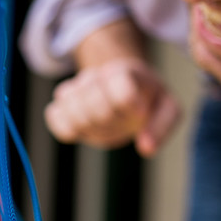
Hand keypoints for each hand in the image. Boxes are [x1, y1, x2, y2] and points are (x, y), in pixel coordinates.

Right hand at [44, 58, 179, 156]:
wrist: (124, 86)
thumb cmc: (148, 100)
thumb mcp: (167, 108)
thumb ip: (162, 127)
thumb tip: (146, 148)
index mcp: (126, 72)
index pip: (121, 91)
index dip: (129, 104)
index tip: (140, 113)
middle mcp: (97, 76)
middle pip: (96, 106)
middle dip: (113, 123)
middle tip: (123, 122)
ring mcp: (76, 88)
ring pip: (72, 112)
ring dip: (92, 128)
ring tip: (106, 125)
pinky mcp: (62, 103)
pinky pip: (54, 116)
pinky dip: (67, 128)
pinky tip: (84, 128)